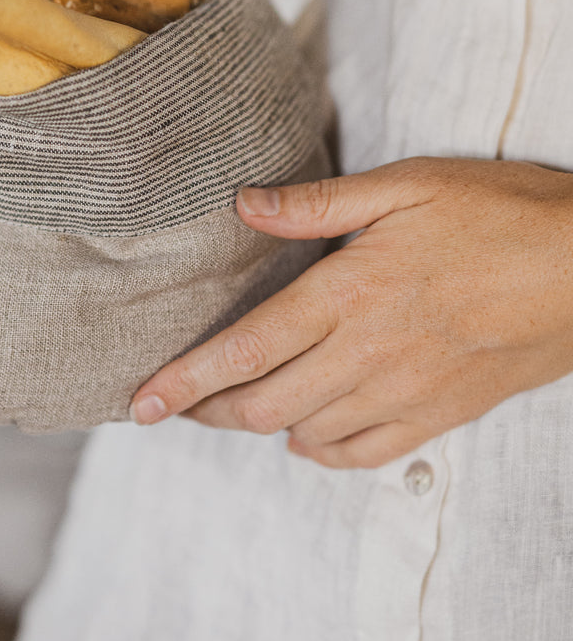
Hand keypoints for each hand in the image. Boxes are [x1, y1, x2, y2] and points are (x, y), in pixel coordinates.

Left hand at [130, 157, 572, 467]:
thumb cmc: (501, 213)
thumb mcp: (408, 186)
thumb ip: (319, 204)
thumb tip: (243, 203)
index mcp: (350, 292)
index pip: (245, 348)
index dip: (184, 380)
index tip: (140, 401)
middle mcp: (368, 353)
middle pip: (262, 403)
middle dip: (206, 409)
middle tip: (173, 403)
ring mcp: (405, 392)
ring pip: (305, 432)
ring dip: (258, 426)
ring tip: (231, 408)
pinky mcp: (441, 416)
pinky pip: (364, 454)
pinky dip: (321, 449)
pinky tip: (307, 432)